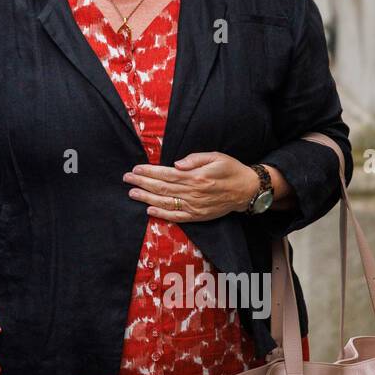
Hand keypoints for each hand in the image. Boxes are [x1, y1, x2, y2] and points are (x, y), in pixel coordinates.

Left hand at [122, 151, 258, 222]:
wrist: (247, 190)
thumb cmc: (231, 169)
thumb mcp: (216, 157)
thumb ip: (195, 159)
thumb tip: (176, 164)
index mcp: (196, 177)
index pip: (166, 174)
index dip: (149, 171)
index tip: (136, 169)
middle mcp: (194, 193)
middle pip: (162, 188)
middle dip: (142, 182)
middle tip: (127, 178)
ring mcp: (195, 206)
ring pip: (166, 202)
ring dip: (147, 198)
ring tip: (132, 193)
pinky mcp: (198, 216)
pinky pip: (177, 217)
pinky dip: (162, 214)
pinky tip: (149, 210)